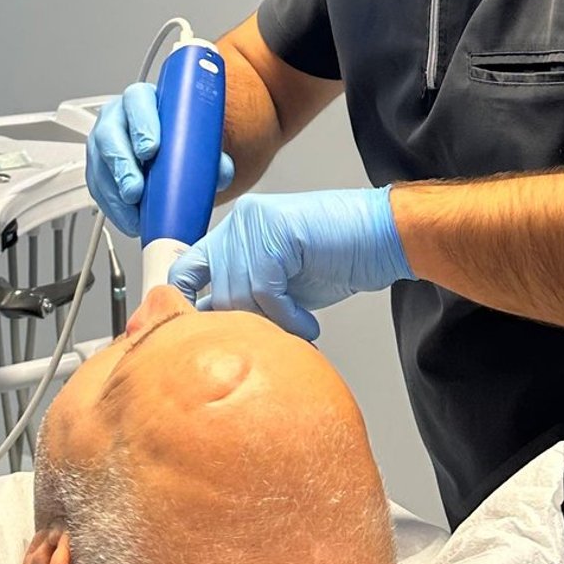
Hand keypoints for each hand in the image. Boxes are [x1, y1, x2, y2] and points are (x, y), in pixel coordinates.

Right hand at [86, 82, 233, 235]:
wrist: (167, 144)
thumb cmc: (178, 135)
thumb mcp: (196, 136)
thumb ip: (211, 153)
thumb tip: (220, 173)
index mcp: (142, 99)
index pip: (137, 102)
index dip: (141, 125)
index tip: (150, 149)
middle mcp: (117, 116)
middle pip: (110, 136)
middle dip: (122, 166)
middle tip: (135, 190)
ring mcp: (102, 142)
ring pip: (99, 164)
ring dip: (114, 193)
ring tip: (133, 215)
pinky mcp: (97, 168)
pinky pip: (97, 188)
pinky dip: (112, 208)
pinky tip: (128, 220)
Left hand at [169, 187, 409, 339]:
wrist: (382, 238)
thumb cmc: (337, 260)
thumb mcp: (279, 284)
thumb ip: (243, 297)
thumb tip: (206, 335)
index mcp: (232, 232)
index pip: (184, 270)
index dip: (181, 305)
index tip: (189, 340)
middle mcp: (237, 223)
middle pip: (214, 293)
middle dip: (244, 325)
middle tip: (276, 337)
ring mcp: (255, 223)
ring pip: (238, 294)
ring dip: (271, 323)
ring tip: (299, 329)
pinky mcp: (276, 231)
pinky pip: (265, 291)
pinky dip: (287, 316)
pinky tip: (308, 324)